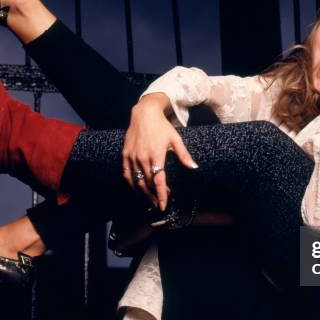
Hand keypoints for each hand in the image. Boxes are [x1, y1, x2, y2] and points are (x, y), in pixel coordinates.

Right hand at [122, 94, 197, 209]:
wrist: (144, 114)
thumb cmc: (162, 127)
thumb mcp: (176, 139)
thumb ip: (184, 155)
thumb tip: (194, 167)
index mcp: (156, 155)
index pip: (158, 180)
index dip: (161, 194)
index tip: (164, 205)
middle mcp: (142, 158)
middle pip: (148, 183)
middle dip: (154, 195)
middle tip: (160, 201)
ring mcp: (132, 157)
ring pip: (137, 181)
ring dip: (144, 192)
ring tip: (151, 199)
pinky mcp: (125, 155)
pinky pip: (126, 174)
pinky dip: (131, 184)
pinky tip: (137, 188)